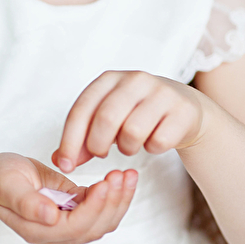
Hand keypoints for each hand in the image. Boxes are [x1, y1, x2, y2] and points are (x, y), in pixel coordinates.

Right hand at [0, 152, 137, 243]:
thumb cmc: (0, 179)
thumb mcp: (8, 183)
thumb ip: (26, 202)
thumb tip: (50, 217)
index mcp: (37, 230)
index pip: (75, 226)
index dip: (94, 207)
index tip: (106, 182)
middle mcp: (54, 237)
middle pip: (93, 229)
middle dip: (112, 202)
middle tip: (123, 174)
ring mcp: (65, 230)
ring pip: (102, 224)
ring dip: (119, 201)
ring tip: (128, 176)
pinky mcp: (74, 217)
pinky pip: (101, 214)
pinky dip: (115, 198)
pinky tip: (122, 180)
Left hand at [51, 70, 205, 172]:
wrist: (184, 108)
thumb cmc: (137, 114)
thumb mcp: (108, 119)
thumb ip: (83, 138)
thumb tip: (60, 160)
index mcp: (109, 79)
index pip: (81, 109)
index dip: (70, 140)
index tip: (66, 164)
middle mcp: (135, 80)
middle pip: (106, 119)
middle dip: (97, 145)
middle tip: (100, 154)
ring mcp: (161, 93)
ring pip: (132, 132)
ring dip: (127, 148)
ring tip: (130, 144)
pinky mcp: (181, 110)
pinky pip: (158, 141)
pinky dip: (152, 149)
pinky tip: (153, 141)